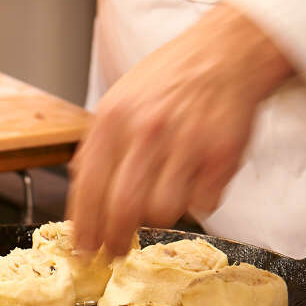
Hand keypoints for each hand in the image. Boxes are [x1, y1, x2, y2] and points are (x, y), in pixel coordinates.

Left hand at [68, 3, 292, 255]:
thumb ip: (97, 148)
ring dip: (160, 214)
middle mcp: (147, 132)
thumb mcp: (118, 102)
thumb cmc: (168, 83)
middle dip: (116, 241)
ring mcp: (186, 144)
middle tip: (116, 251)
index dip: (84, 228)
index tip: (83, 250)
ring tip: (164, 194)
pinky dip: (197, 201)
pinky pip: (202, 204)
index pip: (88, 188)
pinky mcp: (221, 156)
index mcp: (113, 120)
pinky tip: (195, 179)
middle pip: (123, 209)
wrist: (224, 54)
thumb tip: (82, 197)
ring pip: (162, 213)